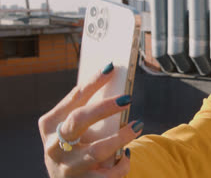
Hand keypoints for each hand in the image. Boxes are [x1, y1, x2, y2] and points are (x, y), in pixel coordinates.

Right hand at [38, 63, 142, 177]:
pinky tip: (126, 155)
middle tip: (127, 98)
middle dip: (103, 107)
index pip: (73, 98)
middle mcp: (54, 146)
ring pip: (96, 150)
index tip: (111, 67)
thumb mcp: (71, 129)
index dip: (93, 82)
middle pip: (78, 120)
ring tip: (137, 125)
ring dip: (121, 137)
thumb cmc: (74, 146)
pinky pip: (108, 174)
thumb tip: (114, 84)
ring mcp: (68, 167)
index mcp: (50, 125)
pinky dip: (122, 164)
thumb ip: (86, 110)